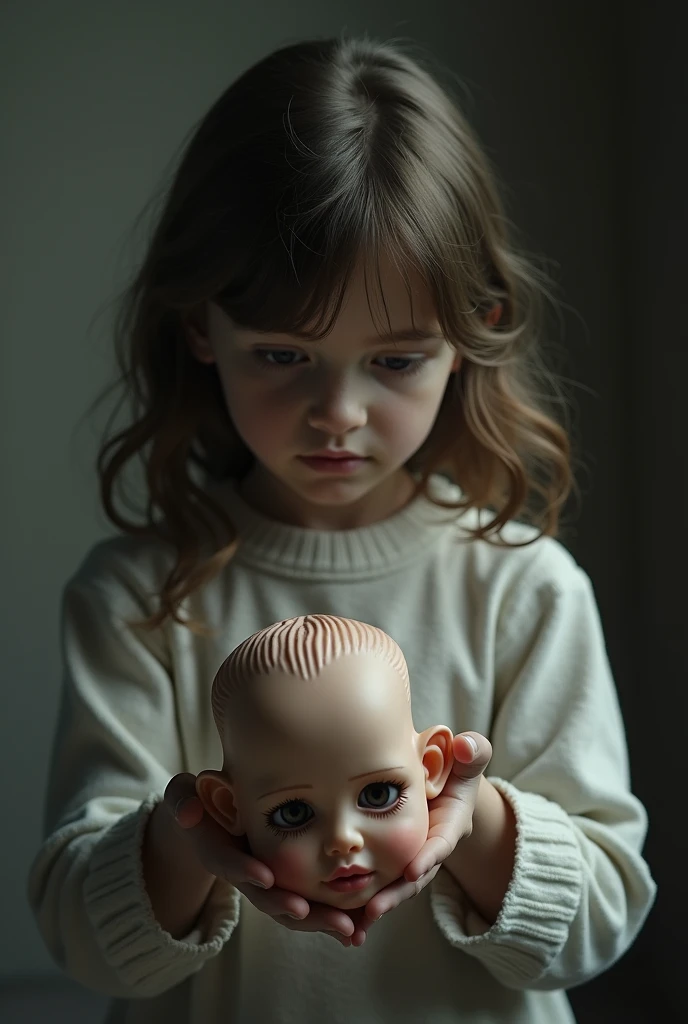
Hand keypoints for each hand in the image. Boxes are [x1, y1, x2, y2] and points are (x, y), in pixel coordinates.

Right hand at [164, 773, 355, 945]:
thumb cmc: (198, 801)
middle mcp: (243, 873)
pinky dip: (332, 915)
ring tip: (350, 930)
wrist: (207, 821)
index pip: (229, 863)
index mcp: (218, 851)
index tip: (265, 877)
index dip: (245, 871)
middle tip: (311, 915)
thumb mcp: (183, 795)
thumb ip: (182, 801)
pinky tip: (360, 925)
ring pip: (291, 908)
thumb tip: (187, 812)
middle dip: (289, 908)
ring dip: (320, 921)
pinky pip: (308, 903)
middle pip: (265, 897)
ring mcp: (264, 881)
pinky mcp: (284, 884)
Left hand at [352, 732, 491, 945]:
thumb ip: (473, 752)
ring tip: (357, 924)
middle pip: (416, 876)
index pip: (441, 843)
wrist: (444, 782)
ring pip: (397, 886)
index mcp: (450, 823)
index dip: (429, 857)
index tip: (414, 871)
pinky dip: (366, 906)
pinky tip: (347, 926)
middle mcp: (432, 846)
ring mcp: (414, 856)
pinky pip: (383, 884)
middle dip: (397, 893)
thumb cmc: (456, 766)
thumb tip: (466, 746)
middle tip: (375, 908)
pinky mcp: (397, 860)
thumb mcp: (469, 757)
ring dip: (379, 904)